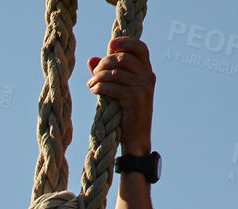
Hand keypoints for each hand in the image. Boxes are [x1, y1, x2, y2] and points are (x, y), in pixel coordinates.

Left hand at [86, 36, 154, 152]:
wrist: (136, 137)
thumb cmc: (126, 112)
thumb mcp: (119, 89)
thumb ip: (107, 73)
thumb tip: (91, 59)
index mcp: (147, 71)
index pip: (140, 48)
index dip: (125, 42)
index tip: (110, 44)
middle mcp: (147, 76)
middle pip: (123, 58)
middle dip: (104, 63)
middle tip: (93, 73)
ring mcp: (142, 87)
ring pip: (115, 72)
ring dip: (98, 76)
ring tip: (90, 84)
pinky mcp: (134, 98)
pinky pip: (112, 86)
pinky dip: (100, 87)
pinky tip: (93, 90)